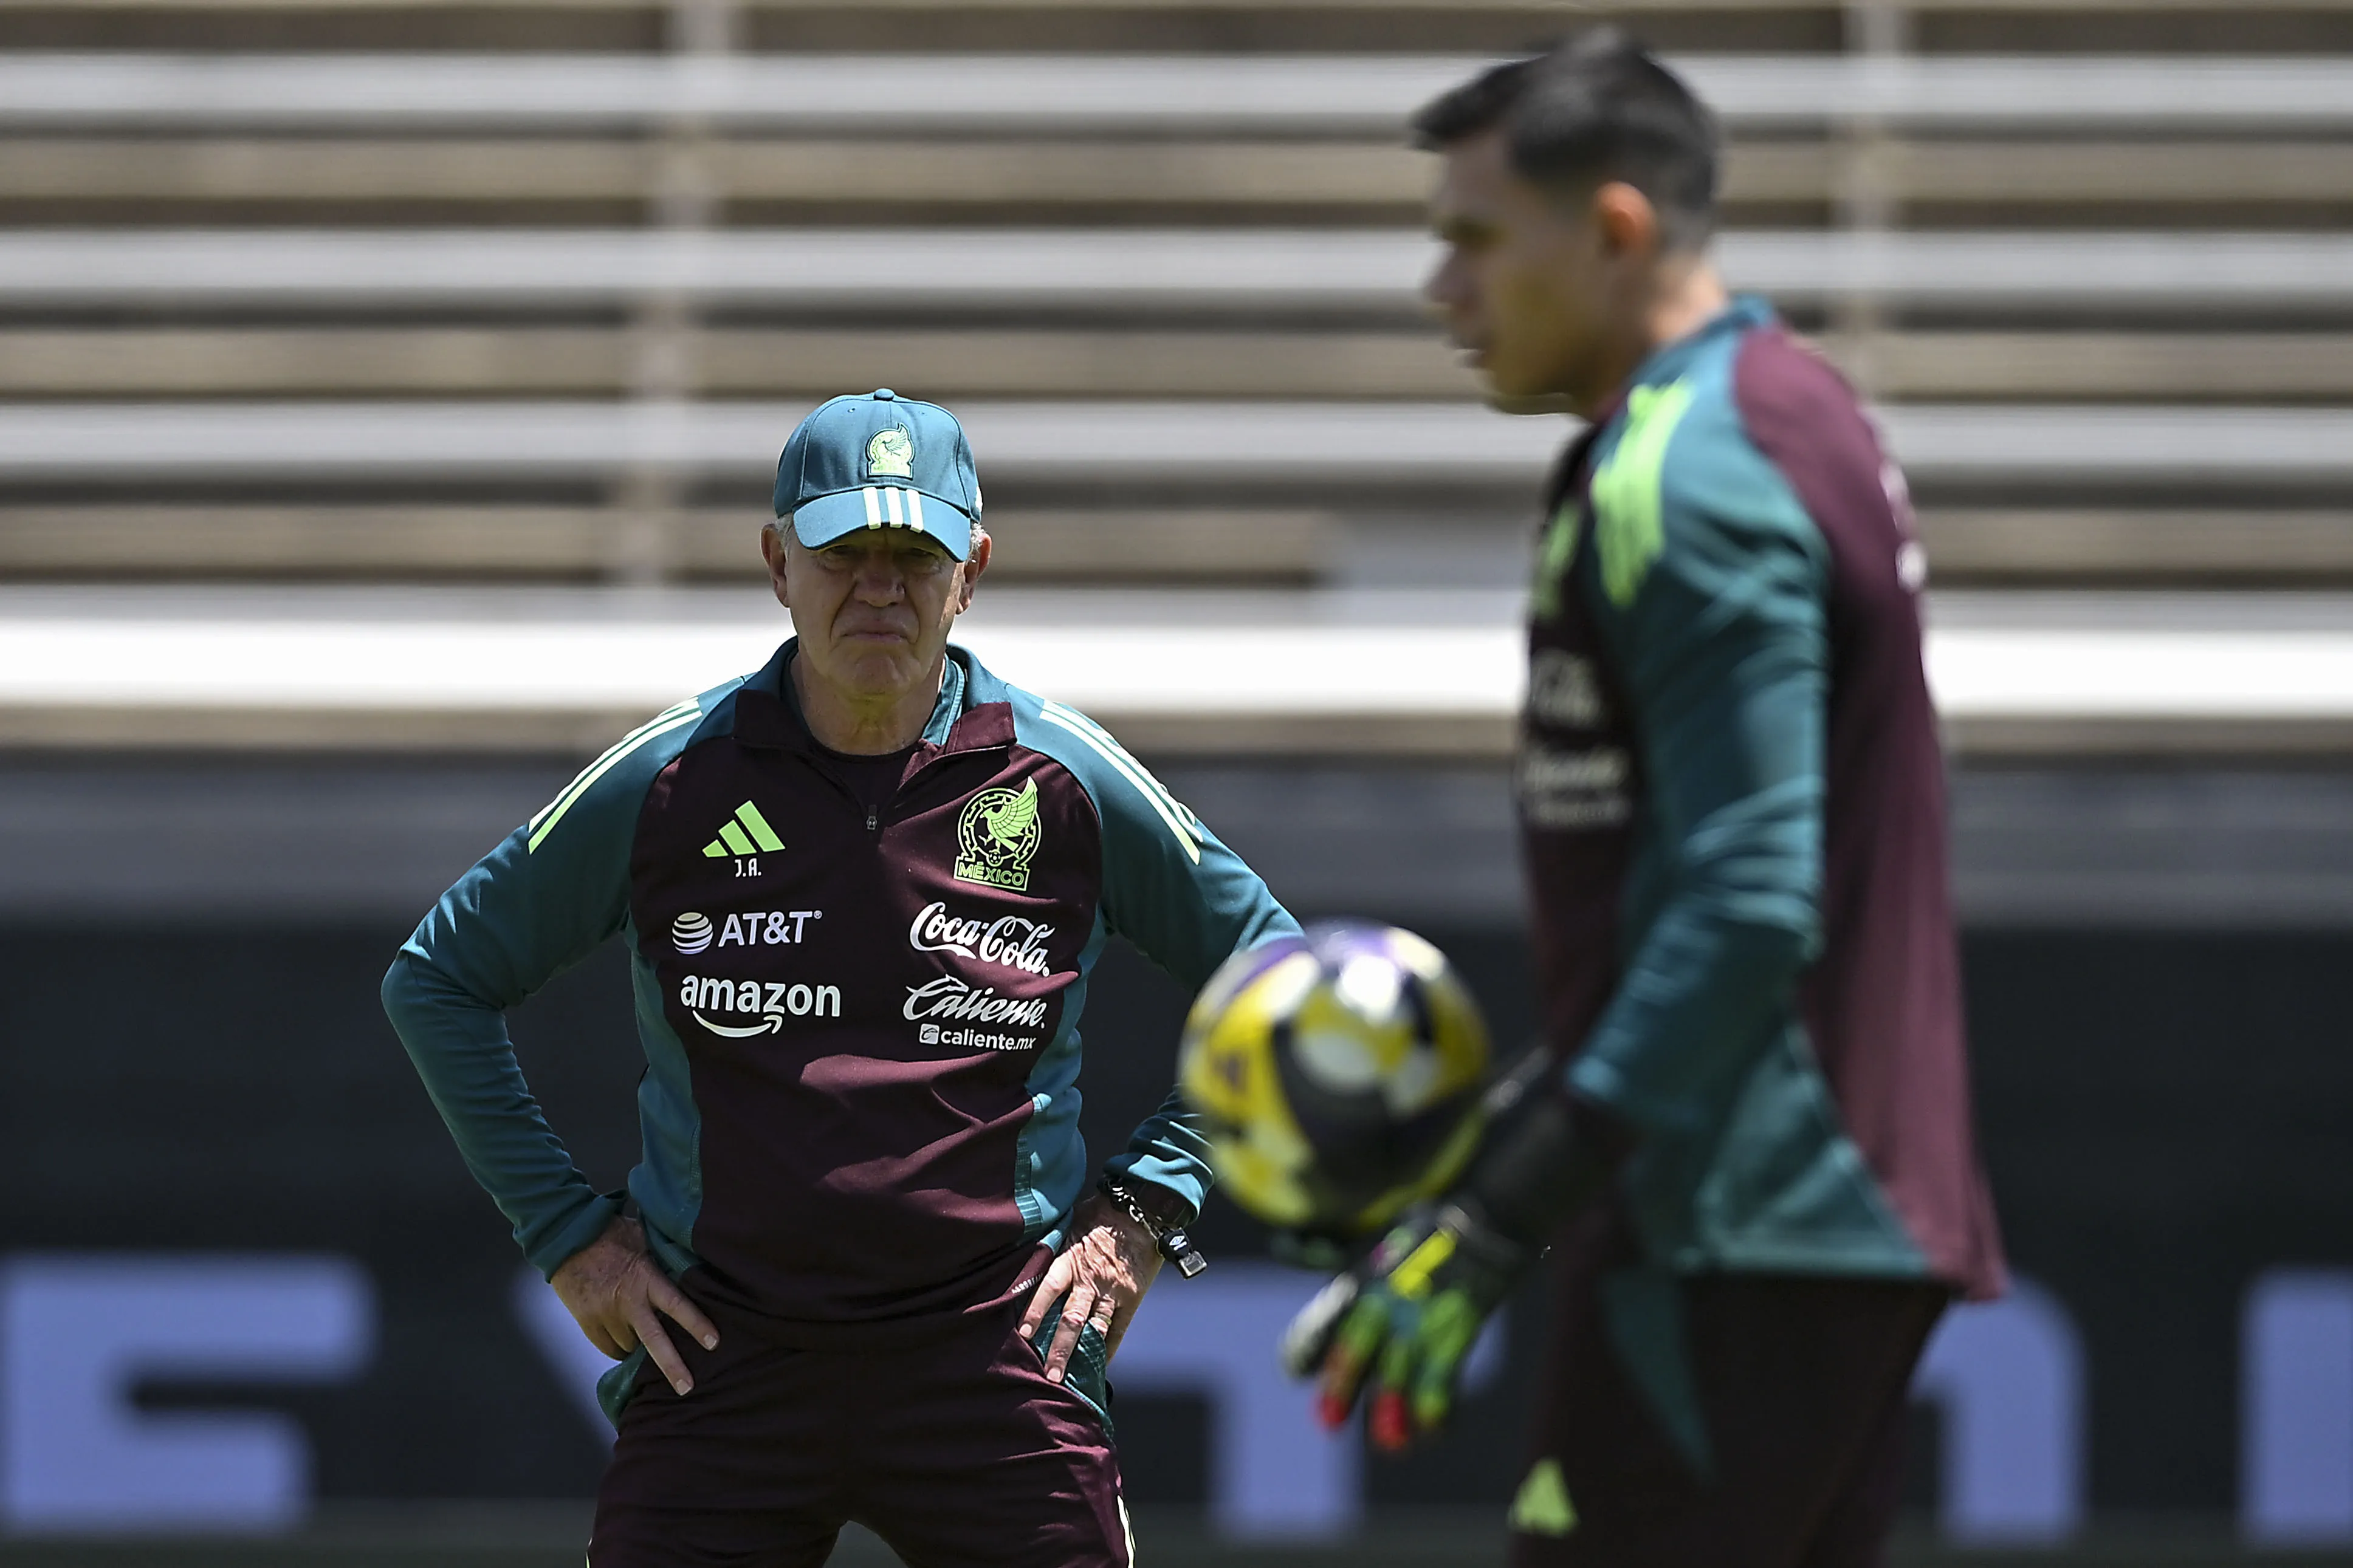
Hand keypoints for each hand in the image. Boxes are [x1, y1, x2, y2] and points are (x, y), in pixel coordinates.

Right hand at [549, 1216, 718, 1396]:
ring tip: (646, 1337)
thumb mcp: (642, 1238)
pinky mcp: (587, 1323)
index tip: (714, 1343)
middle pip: (654, 1340)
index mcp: (645, 1278)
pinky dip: (619, 1348)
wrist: (566, 1239)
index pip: (677, 1305)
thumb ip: (661, 1257)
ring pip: (630, 1346)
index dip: (696, 1324)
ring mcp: (604, 1315)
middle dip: (672, 1366)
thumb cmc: (609, 1234)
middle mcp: (626, 1301)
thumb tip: (688, 1262)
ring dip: (640, 1347)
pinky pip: (609, 1348)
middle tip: (687, 1387)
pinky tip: (625, 1341)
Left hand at [1018, 1194, 1161, 1383]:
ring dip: (1081, 1354)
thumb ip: (1051, 1247)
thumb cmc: (1099, 1214)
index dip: (1035, 1311)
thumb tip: (1025, 1262)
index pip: (1049, 1288)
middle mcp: (1091, 1279)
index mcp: (1072, 1259)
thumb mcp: (1070, 1224)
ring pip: (1095, 1328)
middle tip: (1049, 1374)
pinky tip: (1099, 1366)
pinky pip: (1118, 1328)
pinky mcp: (1131, 1297)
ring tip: (1068, 1378)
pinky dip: (1108, 1349)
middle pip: (1072, 1319)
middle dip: (1059, 1348)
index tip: (1023, 1334)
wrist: (1142, 1211)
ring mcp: (1113, 1291)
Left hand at [1287, 1203, 1531, 1451]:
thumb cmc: (1440, 1232)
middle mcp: (1388, 1301)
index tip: (1295, 1372)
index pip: (1331, 1318)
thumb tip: (1325, 1267)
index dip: (1310, 1348)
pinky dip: (1439, 1407)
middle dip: (1341, 1387)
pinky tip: (1436, 1429)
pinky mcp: (1456, 1330)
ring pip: (1397, 1375)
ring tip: (1389, 1445)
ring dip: (1392, 1412)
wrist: (1486, 1222)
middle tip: (1328, 1422)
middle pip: (1355, 1350)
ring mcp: (1421, 1317)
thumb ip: (1366, 1268)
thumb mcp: (1392, 1243)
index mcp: (1370, 1281)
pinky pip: (1442, 1378)